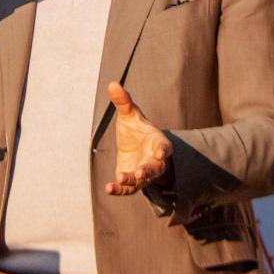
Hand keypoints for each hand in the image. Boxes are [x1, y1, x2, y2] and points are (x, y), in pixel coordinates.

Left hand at [105, 81, 171, 195]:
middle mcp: (153, 160)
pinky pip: (128, 189)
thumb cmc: (136, 130)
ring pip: (142, 181)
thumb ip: (123, 102)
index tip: (161, 152)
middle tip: (141, 173)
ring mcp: (144, 173)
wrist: (135, 148)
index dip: (163, 149)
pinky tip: (108, 188)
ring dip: (133, 180)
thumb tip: (112, 83)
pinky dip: (119, 190)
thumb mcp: (130, 115)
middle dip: (149, 171)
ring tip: (121, 179)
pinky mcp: (132, 183)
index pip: (164, 146)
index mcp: (157, 142)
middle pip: (155, 168)